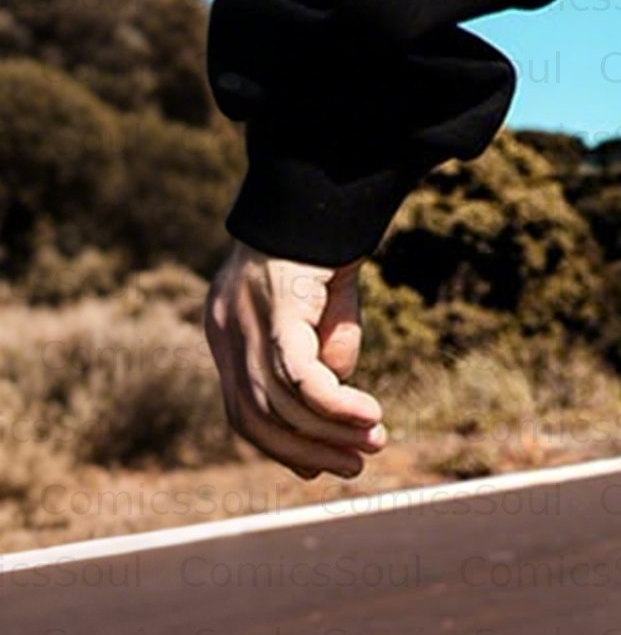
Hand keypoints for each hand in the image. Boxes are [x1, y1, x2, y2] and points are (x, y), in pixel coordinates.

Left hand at [204, 243, 388, 478]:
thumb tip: (333, 400)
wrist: (327, 178)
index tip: (322, 467)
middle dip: (306, 450)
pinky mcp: (277, 308)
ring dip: (327, 433)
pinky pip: (298, 377)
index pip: (243, 409)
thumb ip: (325, 347)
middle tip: (355, 465)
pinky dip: (334, 405)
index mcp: (227, 327)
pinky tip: (368, 415)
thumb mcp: (325, 301)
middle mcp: (224, 328)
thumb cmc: (328, 234)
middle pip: (254, 417)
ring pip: (277, 404)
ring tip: (372, 443)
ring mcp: (245, 319)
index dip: (281, 446)